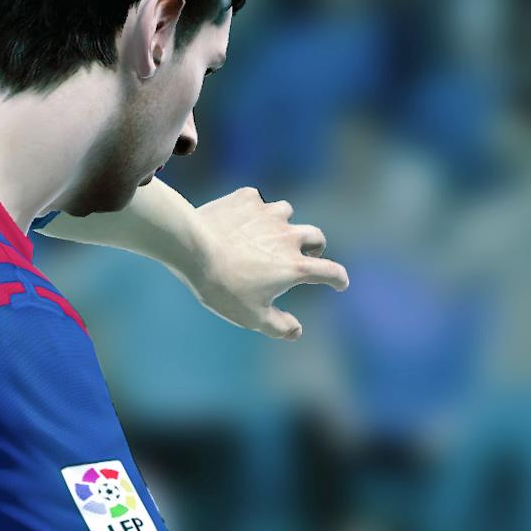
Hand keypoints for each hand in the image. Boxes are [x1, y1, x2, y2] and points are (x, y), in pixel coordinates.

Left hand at [173, 186, 345, 337]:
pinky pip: (256, 200)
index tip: (340, 283)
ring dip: (282, 223)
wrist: (191, 248)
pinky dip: (252, 209)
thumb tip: (297, 331)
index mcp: (295, 267)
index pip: (330, 271)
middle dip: (315, 246)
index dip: (339, 279)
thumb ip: (279, 326)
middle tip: (305, 254)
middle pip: (316, 236)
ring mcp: (268, 214)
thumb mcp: (251, 317)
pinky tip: (238, 218)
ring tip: (266, 233)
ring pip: (287, 212)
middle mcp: (288, 236)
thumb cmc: (222, 287)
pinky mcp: (246, 199)